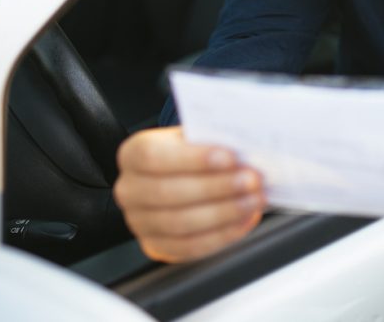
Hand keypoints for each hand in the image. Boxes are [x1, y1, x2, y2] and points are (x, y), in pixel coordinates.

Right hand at [114, 126, 264, 261]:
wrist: (178, 179)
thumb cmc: (189, 155)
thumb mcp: (194, 138)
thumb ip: (212, 141)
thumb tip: (245, 150)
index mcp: (133, 154)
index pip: (153, 156)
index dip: (192, 158)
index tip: (230, 157)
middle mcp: (130, 189)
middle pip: (169, 192)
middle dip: (217, 187)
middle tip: (252, 180)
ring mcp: (140, 222)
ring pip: (181, 223)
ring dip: (224, 212)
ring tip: (253, 200)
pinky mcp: (157, 246)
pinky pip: (190, 246)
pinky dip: (222, 234)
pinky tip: (244, 219)